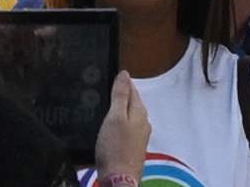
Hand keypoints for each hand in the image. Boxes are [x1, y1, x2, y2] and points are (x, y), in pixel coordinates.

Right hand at [93, 68, 151, 184]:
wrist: (119, 179)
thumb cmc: (115, 147)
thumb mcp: (115, 117)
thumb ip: (120, 95)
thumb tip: (125, 74)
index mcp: (140, 112)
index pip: (133, 90)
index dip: (123, 82)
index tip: (112, 75)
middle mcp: (144, 123)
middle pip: (133, 104)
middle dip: (122, 96)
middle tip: (106, 89)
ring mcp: (140, 138)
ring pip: (130, 117)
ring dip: (120, 110)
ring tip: (105, 106)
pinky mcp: (133, 149)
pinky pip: (127, 129)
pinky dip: (119, 124)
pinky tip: (110, 128)